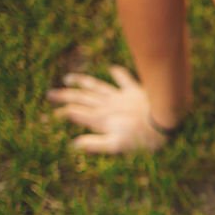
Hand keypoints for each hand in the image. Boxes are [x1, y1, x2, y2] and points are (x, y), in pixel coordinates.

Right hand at [47, 66, 168, 152]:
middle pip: (81, 98)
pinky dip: (117, 73)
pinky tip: (111, 68)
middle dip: (64, 96)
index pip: (76, 114)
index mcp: (101, 118)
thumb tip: (74, 144)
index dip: (62, 114)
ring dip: (81, 82)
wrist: (164, 119)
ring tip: (68, 78)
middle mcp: (106, 105)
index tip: (51, 115)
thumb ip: (95, 144)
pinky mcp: (134, 90)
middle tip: (50, 94)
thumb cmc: (142, 137)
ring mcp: (119, 96)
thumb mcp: (117, 146)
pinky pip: (123, 79)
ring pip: (95, 86)